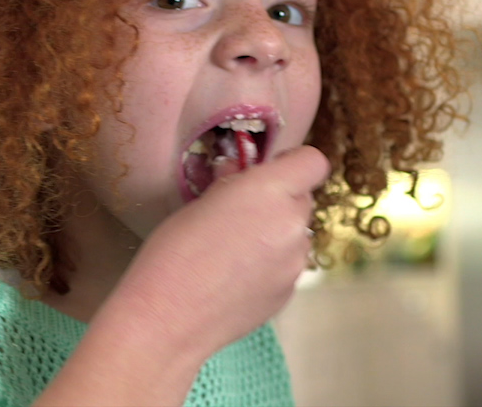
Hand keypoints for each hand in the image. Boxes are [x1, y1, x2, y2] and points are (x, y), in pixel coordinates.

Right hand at [109, 145, 330, 359]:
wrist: (168, 317)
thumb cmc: (173, 251)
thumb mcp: (198, 203)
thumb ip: (230, 183)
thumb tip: (237, 173)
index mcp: (271, 192)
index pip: (313, 163)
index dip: (292, 164)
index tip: (267, 173)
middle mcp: (293, 225)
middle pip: (303, 199)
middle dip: (279, 201)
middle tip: (241, 213)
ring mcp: (295, 263)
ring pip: (296, 235)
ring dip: (276, 234)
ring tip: (235, 251)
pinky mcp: (288, 293)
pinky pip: (286, 266)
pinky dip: (269, 265)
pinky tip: (235, 277)